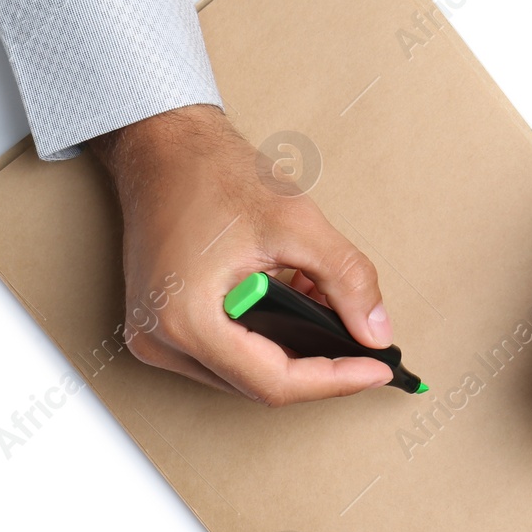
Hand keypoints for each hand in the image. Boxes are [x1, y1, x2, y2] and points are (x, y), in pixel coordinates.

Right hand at [88, 105, 394, 404]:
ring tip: (324, 306)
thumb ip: (347, 282)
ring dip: (291, 348)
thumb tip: (376, 332)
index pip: (275, 382)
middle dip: (316, 361)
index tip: (377, 369)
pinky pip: (225, 354)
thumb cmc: (211, 175)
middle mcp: (160, 340)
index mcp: (186, 322)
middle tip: (361, 336)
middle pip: (260, 384)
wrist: (164, 146)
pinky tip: (291, 301)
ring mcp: (154, 337)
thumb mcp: (297, 225)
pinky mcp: (159, 327)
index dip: (335, 379)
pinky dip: (266, 336)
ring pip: (244, 374)